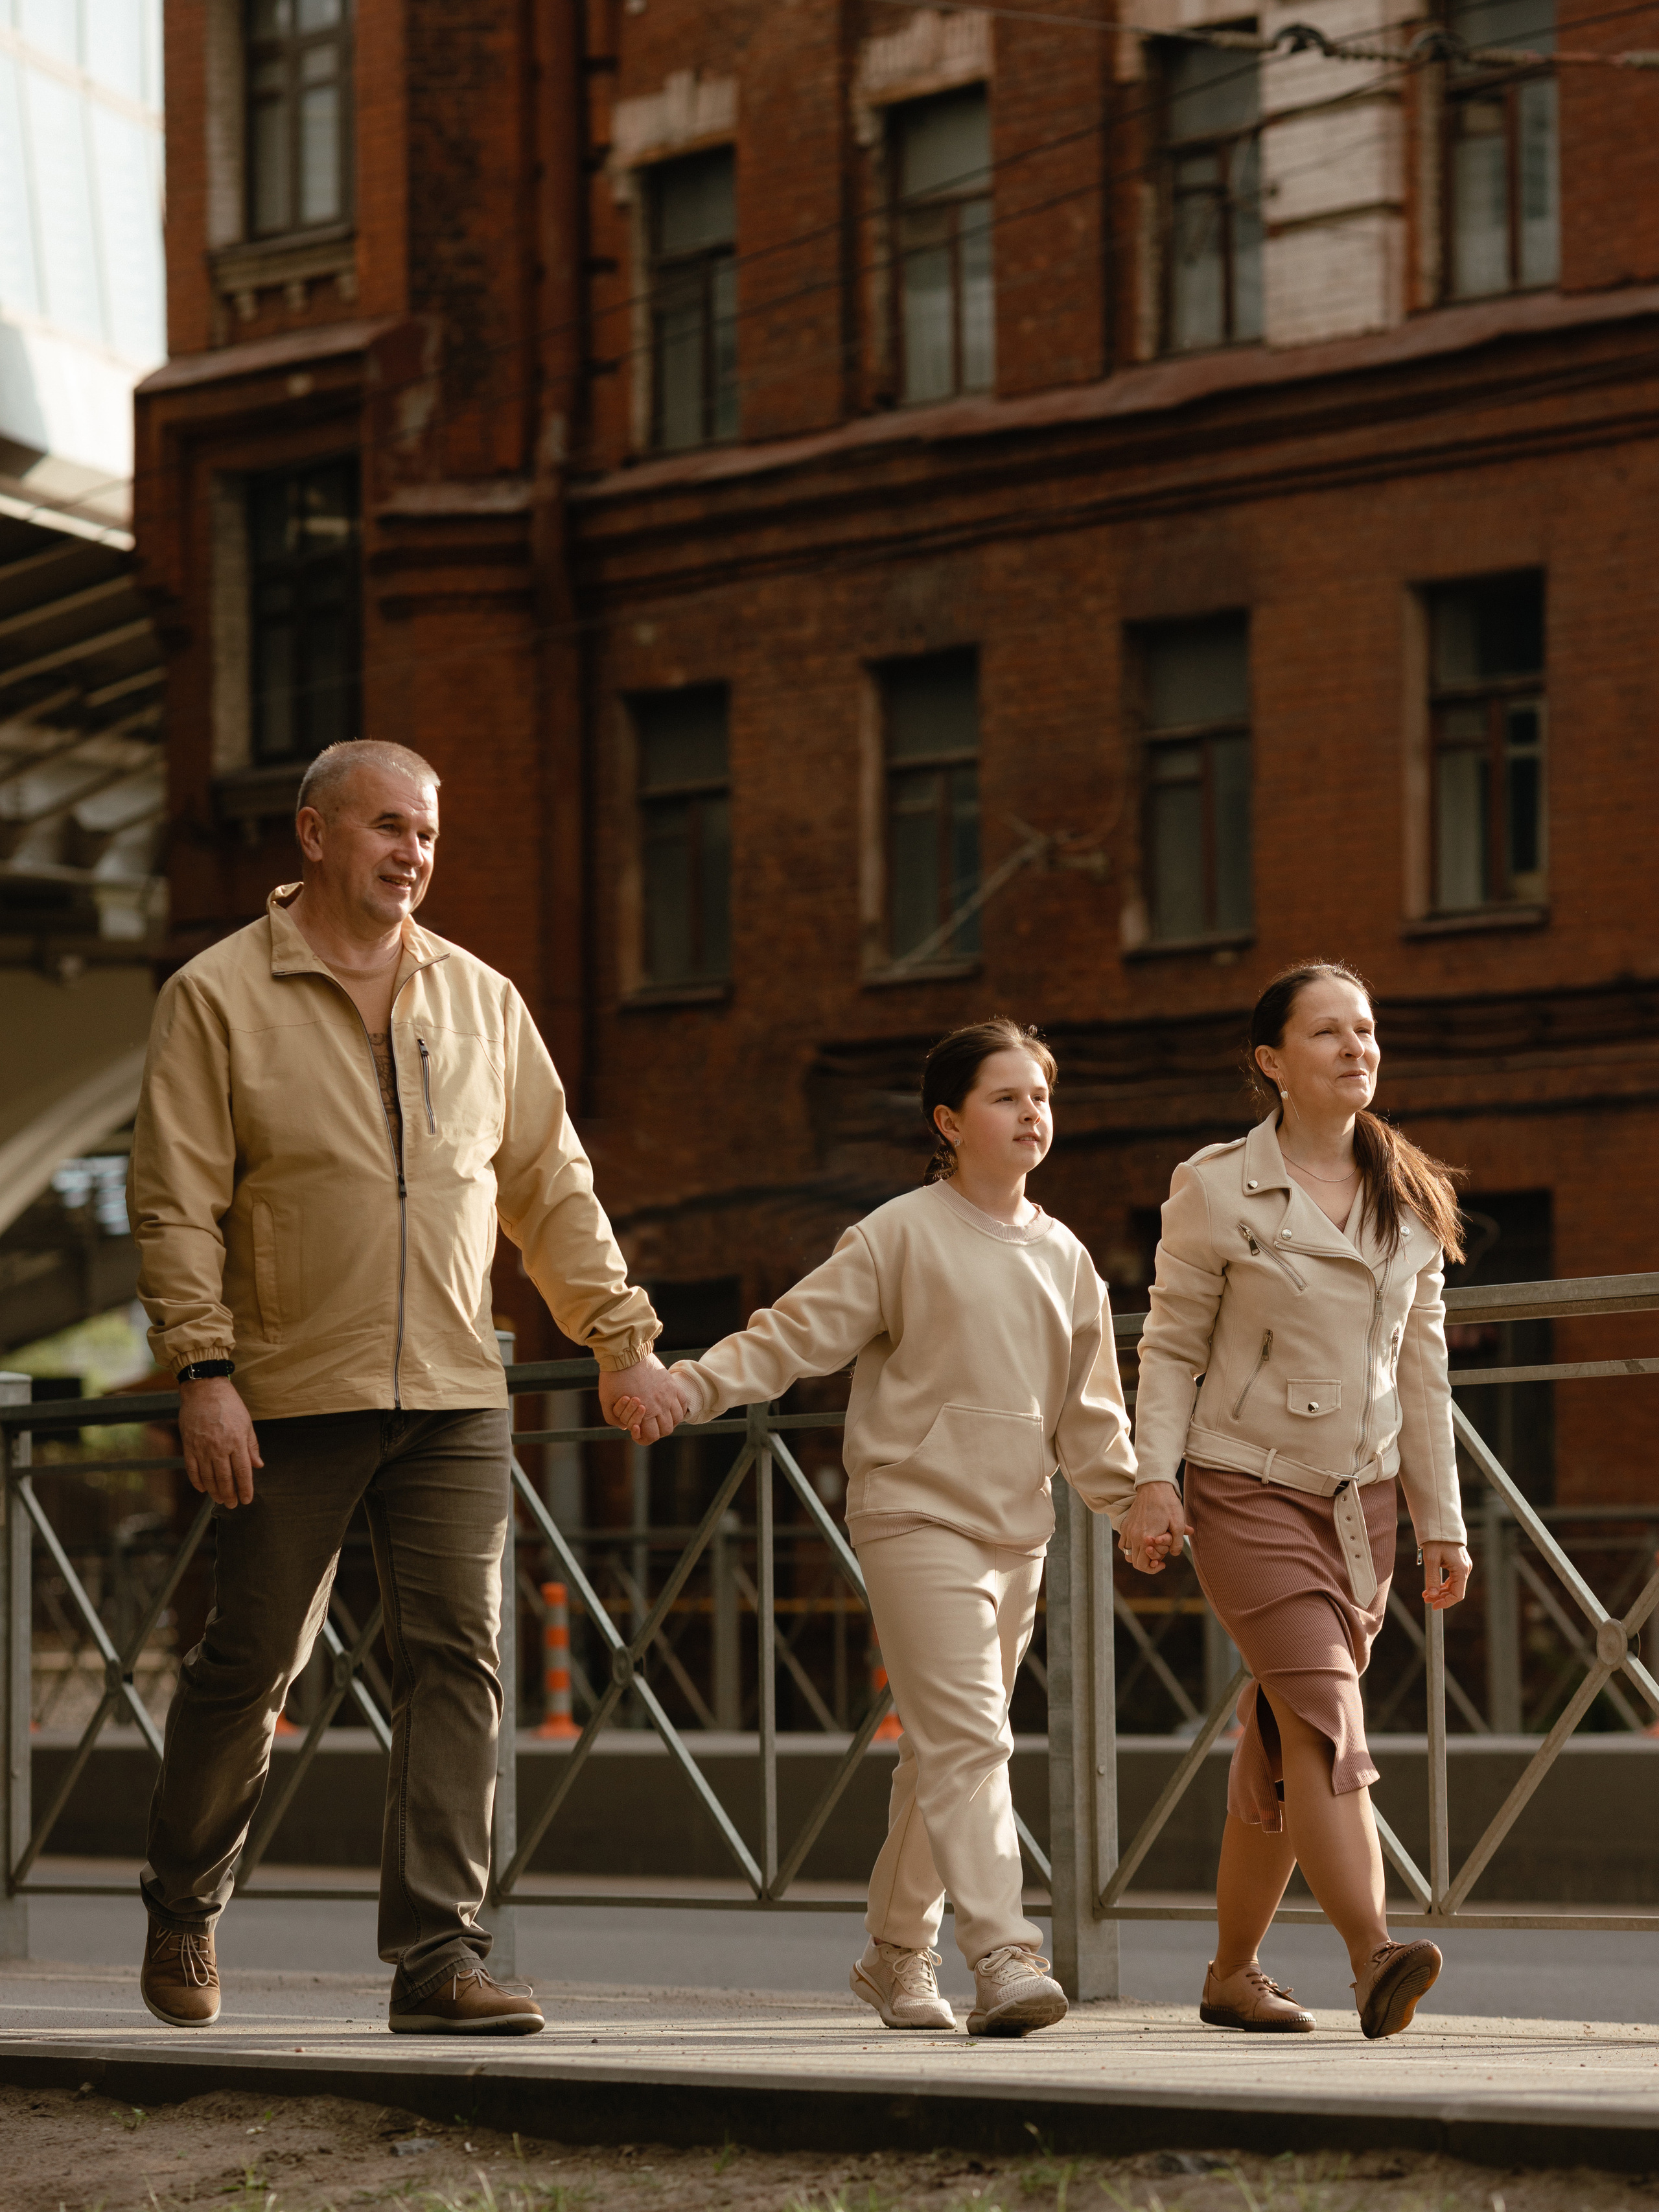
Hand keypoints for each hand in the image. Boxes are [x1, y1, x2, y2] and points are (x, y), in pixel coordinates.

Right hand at [178, 1376, 262, 1507]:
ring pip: (208, 1477)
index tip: (246, 1500)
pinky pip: (192, 1469)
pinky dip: (197, 1481)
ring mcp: (202, 1448)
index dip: (245, 1489)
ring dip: (214, 1491)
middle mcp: (219, 1447)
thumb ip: (251, 1446)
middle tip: (232, 1505)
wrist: (204, 1390)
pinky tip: (202, 1488)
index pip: (242, 1472)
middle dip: (229, 1495)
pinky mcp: (189, 1445)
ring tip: (219, 1499)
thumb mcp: (246, 1423)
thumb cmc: (229, 1405)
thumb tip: (258, 1465)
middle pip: (225, 1478)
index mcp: (236, 1442)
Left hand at [599, 1352, 688, 1444]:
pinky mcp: (672, 1384)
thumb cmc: (613, 1377)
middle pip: (667, 1430)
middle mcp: (660, 1405)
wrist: (625, 1354)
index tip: (637, 1431)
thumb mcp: (606, 1401)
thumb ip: (614, 1419)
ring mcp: (669, 1394)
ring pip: (677, 1418)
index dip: (644, 1438)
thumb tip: (625, 1427)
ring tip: (659, 1417)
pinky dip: (678, 1409)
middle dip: (656, 1431)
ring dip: (669, 1421)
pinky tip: (669, 1407)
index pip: (652, 1436)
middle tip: (647, 1425)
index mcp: (645, 1411)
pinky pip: (683, 1402)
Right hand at [1119, 1480, 1193, 1574]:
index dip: (1153, 1569)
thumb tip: (1174, 1554)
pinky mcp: (1126, 1524)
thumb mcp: (1178, 1523)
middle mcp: (1133, 1536)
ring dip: (1138, 1556)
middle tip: (1159, 1558)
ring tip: (1150, 1551)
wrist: (1154, 1486)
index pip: (1143, 1565)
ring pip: (1127, 1554)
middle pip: (1134, 1562)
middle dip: (1147, 1564)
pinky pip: (1123, 1543)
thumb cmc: (1168, 1504)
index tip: (1163, 1564)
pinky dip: (1130, 1547)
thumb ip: (1177, 1543)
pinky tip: (1141, 1543)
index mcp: (1145, 1538)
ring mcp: (1128, 1530)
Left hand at [1421, 1540, 1471, 1609]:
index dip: (1446, 1602)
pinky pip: (1452, 1579)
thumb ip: (1432, 1578)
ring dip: (1440, 1591)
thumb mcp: (1431, 1559)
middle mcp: (1465, 1569)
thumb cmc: (1436, 1540)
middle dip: (1440, 1597)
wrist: (1441, 1523)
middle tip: (1425, 1599)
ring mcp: (1463, 1566)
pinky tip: (1432, 1587)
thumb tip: (1432, 1595)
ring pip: (1453, 1585)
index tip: (1433, 1605)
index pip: (1457, 1594)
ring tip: (1426, 1594)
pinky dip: (1443, 1584)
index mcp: (1461, 1570)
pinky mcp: (1458, 1563)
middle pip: (1455, 1591)